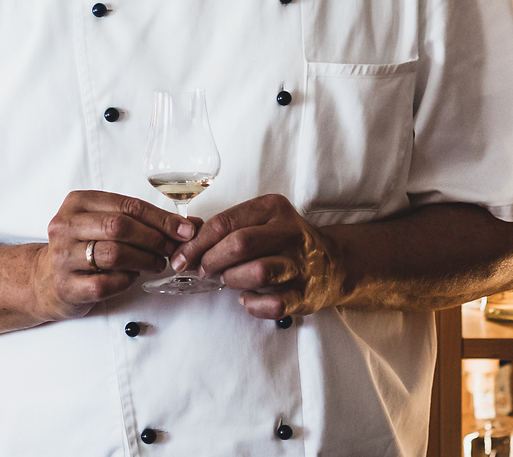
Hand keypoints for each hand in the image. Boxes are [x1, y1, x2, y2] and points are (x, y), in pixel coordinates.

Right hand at [32, 190, 197, 321]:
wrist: (45, 280)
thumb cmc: (83, 248)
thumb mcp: (104, 224)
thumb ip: (141, 221)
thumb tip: (191, 226)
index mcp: (78, 203)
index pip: (127, 205)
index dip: (161, 218)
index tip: (186, 230)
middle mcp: (65, 226)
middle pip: (120, 227)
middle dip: (155, 238)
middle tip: (174, 249)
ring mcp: (63, 257)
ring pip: (114, 254)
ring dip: (145, 260)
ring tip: (157, 263)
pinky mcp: (67, 286)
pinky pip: (106, 283)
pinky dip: (126, 280)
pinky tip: (133, 278)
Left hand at [174, 194, 348, 319]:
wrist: (330, 263)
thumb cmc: (283, 241)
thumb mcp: (259, 221)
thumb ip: (225, 227)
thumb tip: (186, 241)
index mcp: (273, 208)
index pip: (226, 222)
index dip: (197, 243)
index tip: (182, 257)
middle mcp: (290, 232)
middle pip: (240, 244)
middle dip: (212, 260)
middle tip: (203, 270)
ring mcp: (299, 264)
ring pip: (257, 272)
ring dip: (232, 280)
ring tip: (226, 281)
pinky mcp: (304, 294)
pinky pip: (273, 305)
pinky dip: (253, 305)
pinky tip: (246, 299)